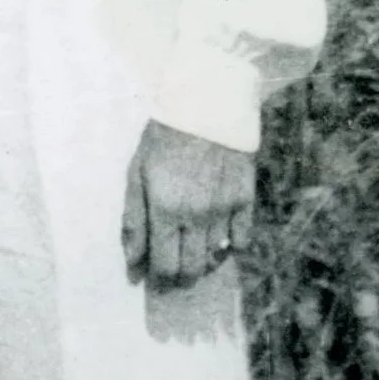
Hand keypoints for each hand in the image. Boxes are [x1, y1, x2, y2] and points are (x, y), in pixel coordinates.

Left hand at [121, 121, 254, 289]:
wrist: (204, 101)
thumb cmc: (163, 135)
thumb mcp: (137, 171)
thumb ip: (134, 219)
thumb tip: (133, 264)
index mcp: (164, 208)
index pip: (164, 266)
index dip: (158, 278)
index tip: (154, 276)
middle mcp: (196, 215)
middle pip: (191, 270)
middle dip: (179, 276)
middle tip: (173, 266)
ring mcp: (224, 209)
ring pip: (215, 258)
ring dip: (202, 260)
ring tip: (191, 247)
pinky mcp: (245, 198)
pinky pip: (241, 241)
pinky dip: (229, 245)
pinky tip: (218, 234)